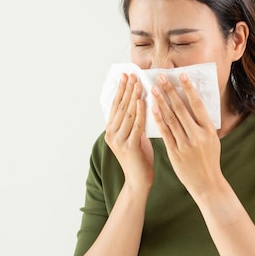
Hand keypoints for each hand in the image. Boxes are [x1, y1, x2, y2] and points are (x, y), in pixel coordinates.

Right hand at [104, 73, 153, 189]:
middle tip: (132, 74)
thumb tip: (140, 102)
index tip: (127, 75)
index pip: (116, 105)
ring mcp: (119, 140)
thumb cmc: (139, 158)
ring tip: (138, 83)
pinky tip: (144, 101)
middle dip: (127, 89)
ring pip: (127, 114)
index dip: (121, 89)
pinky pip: (136, 125)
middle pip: (121, 106)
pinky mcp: (129, 146)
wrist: (138, 181)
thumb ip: (134, 122)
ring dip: (133, 97)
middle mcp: (111, 134)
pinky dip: (140, 111)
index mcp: (111, 130)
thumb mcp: (134, 136)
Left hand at [151, 73, 222, 197]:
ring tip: (154, 89)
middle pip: (181, 109)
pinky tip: (153, 109)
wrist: (207, 184)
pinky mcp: (175, 153)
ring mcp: (185, 144)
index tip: (181, 75)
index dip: (188, 89)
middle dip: (170, 91)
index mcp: (209, 130)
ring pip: (171, 119)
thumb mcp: (212, 140)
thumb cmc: (209, 160)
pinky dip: (158, 120)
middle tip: (161, 77)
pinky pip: (165, 133)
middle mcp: (197, 135)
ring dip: (161, 102)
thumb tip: (193, 105)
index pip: (197, 105)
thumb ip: (203, 124)